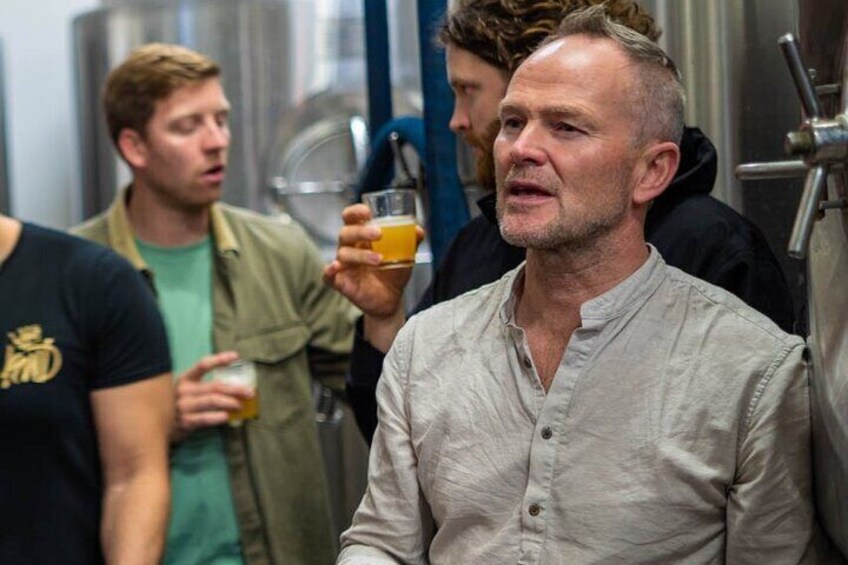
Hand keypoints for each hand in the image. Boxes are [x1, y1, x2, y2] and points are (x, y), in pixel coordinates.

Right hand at [172, 351, 252, 441]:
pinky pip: (203, 418)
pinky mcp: (184, 422)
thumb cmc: (179, 405)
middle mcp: (183, 390)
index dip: (220, 359)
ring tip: (240, 405)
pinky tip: (226, 416)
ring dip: (230, 402)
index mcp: (185, 379)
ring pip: (212, 400)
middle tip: (250, 392)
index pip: (203, 364)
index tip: (236, 356)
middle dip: (235, 388)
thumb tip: (236, 387)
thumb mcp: (187, 390)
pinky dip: (216, 417)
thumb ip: (205, 386)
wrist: (158, 426)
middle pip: (215, 386)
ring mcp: (183, 406)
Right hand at [322, 203, 424, 318]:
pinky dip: (329, 271)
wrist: (391, 299)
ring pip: (343, 254)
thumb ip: (411, 240)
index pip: (350, 217)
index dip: (355, 212)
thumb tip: (417, 230)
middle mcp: (349, 247)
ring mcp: (343, 265)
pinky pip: (328, 275)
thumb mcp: (405, 254)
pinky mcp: (340, 282)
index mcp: (361, 236)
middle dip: (361, 231)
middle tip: (379, 234)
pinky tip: (336, 267)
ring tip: (380, 260)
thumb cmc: (393, 272)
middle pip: (346, 233)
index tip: (367, 212)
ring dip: (361, 255)